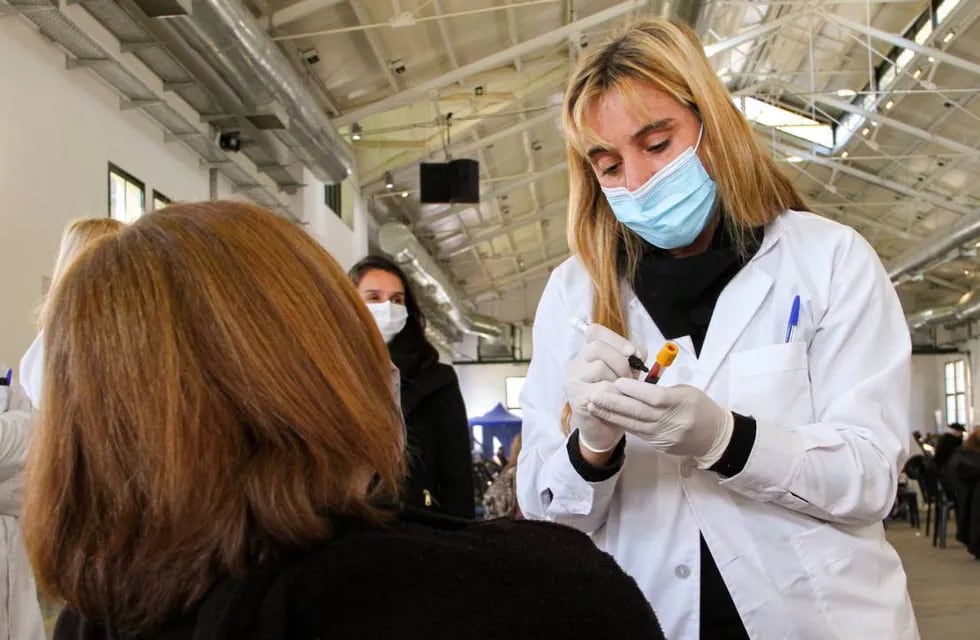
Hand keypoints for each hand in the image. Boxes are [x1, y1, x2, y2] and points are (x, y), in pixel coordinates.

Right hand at [564, 324, 644, 452]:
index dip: (615, 339)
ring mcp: (574, 381)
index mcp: (587, 354)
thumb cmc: (615, 398)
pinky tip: (620, 401)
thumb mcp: (625, 374)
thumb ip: (631, 359)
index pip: (594, 331)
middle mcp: (576, 364)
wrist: (603, 431)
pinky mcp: (579, 398)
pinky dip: (617, 395)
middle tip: (629, 376)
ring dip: (619, 380)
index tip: (631, 352)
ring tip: (624, 391)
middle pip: (596, 347)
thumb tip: (638, 352)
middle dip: (620, 361)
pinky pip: (603, 389)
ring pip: (600, 367)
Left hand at [587, 378, 733, 464]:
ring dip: (612, 415)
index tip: (617, 381)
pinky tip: (608, 416)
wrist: (714, 436)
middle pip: (639, 412)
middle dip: (614, 403)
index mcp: (681, 404)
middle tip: (595, 394)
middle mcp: (672, 422)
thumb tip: (634, 386)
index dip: (634, 390)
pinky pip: (638, 432)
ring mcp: (664, 436)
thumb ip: (661, 390)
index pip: (654, 397)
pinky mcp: (659, 445)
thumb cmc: (700, 407)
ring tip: (594, 405)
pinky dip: (622, 423)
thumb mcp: (686, 392)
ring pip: (634, 425)